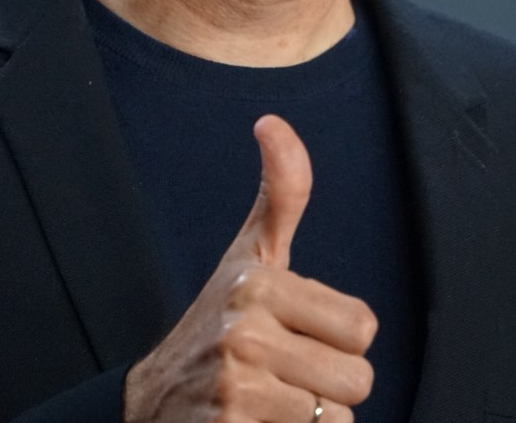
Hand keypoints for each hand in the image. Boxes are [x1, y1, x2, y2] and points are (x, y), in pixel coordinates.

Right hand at [124, 114, 377, 421]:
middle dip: (329, 383)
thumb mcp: (250, 253)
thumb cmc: (219, 317)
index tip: (296, 330)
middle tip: (284, 372)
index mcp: (258, 279)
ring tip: (271, 401)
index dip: (338, 336)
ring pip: (338, 419)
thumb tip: (272, 122)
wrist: (152, 401)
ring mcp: (235, 388)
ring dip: (313, 419)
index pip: (363, 326)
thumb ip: (281, 191)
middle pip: (357, 377)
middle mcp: (243, 330)